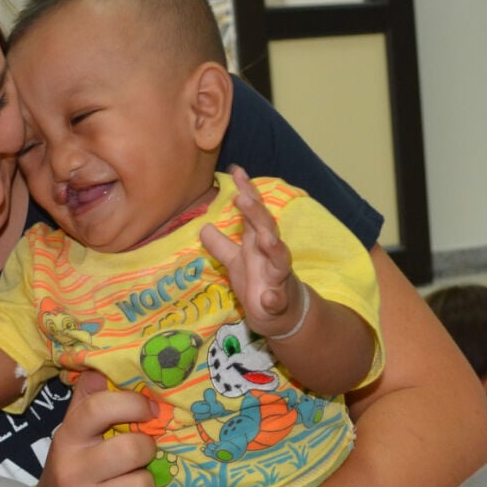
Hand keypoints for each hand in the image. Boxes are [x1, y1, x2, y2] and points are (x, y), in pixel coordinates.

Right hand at [38, 370, 161, 486]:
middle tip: (142, 456)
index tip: (149, 411)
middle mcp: (72, 472)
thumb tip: (98, 371)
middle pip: (131, 450)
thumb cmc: (74, 471)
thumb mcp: (74, 435)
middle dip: (147, 450)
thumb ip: (88, 401)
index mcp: (68, 439)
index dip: (132, 404)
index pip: (98, 408)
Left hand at [200, 165, 300, 336]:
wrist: (284, 315)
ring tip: (265, 238)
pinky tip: (268, 298)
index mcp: (259, 242)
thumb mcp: (236, 262)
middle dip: (257, 213)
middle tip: (242, 196)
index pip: (253, 212)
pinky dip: (274, 298)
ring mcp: (278, 278)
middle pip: (266, 228)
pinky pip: (277, 300)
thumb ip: (221, 244)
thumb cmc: (260, 282)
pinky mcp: (279, 302)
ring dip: (273, 248)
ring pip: (280, 259)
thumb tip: (202, 226)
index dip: (246, 191)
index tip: (236, 171)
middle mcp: (271, 254)